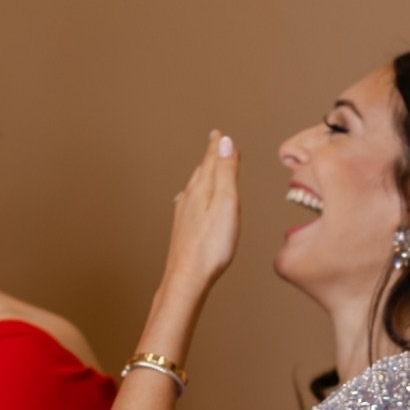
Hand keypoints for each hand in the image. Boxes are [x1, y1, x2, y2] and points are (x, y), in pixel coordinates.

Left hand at [160, 130, 241, 296]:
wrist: (188, 276)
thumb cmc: (211, 244)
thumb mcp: (226, 202)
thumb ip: (226, 172)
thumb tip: (225, 143)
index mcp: (201, 189)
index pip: (211, 160)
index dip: (217, 146)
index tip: (219, 133)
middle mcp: (188, 199)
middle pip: (202, 171)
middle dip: (211, 157)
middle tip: (215, 143)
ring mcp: (183, 215)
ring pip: (194, 187)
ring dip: (203, 175)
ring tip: (206, 168)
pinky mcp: (183, 230)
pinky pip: (189, 203)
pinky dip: (196, 195)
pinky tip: (189, 202)